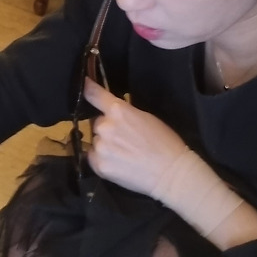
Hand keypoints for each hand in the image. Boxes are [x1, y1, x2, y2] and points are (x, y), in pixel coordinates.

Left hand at [84, 79, 189, 196]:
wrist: (171, 173)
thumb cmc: (165, 143)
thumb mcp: (145, 118)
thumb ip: (125, 113)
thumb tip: (111, 113)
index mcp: (119, 110)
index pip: (95, 94)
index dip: (88, 88)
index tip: (85, 84)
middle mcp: (105, 126)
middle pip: (97, 122)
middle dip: (106, 128)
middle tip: (122, 139)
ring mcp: (100, 146)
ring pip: (95, 140)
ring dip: (104, 144)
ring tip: (122, 154)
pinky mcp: (98, 165)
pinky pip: (93, 157)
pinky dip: (101, 158)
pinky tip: (117, 163)